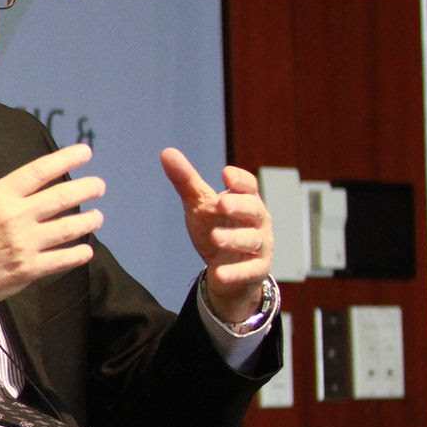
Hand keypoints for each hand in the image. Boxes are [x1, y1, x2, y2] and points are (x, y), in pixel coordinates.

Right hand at [0, 134, 104, 339]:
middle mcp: (15, 217)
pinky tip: (85, 250)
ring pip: (69, 228)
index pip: (39, 171)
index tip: (84, 152)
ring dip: (88, 220)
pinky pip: (62, 259)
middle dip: (87, 188)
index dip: (66, 158)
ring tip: (97, 217)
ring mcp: (24, 244)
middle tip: (99, 186)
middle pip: (62, 197)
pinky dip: (78, 253)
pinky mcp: (28, 270)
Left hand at [161, 149, 271, 323]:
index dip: (240, 181)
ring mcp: (259, 247)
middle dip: (240, 206)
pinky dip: (235, 272)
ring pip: (251, 240)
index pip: (249, 187)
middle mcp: (257, 222)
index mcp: (246, 202)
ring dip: (234, 238)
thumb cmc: (217, 229)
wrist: (227, 270)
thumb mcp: (200, 206)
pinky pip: (248, 271)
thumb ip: (187, 181)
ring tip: (216, 237)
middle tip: (221, 203)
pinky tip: (219, 274)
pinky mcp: (255, 270)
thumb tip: (166, 151)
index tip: (225, 174)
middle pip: (254, 210)